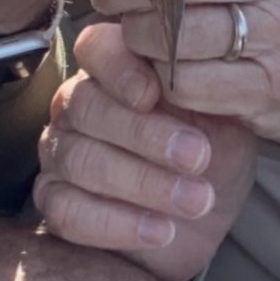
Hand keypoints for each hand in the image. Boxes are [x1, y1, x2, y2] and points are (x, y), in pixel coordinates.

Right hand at [34, 22, 254, 280]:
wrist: (200, 221)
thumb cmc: (211, 160)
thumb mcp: (225, 125)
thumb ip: (208, 98)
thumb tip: (201, 78)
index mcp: (116, 71)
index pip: (96, 48)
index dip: (119, 69)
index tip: (155, 95)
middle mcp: (77, 105)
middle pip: (87, 107)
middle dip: (145, 134)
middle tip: (197, 157)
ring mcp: (59, 152)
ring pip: (81, 160)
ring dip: (143, 184)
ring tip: (194, 202)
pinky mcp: (54, 201)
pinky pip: (67, 210)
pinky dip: (116, 223)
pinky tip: (160, 231)